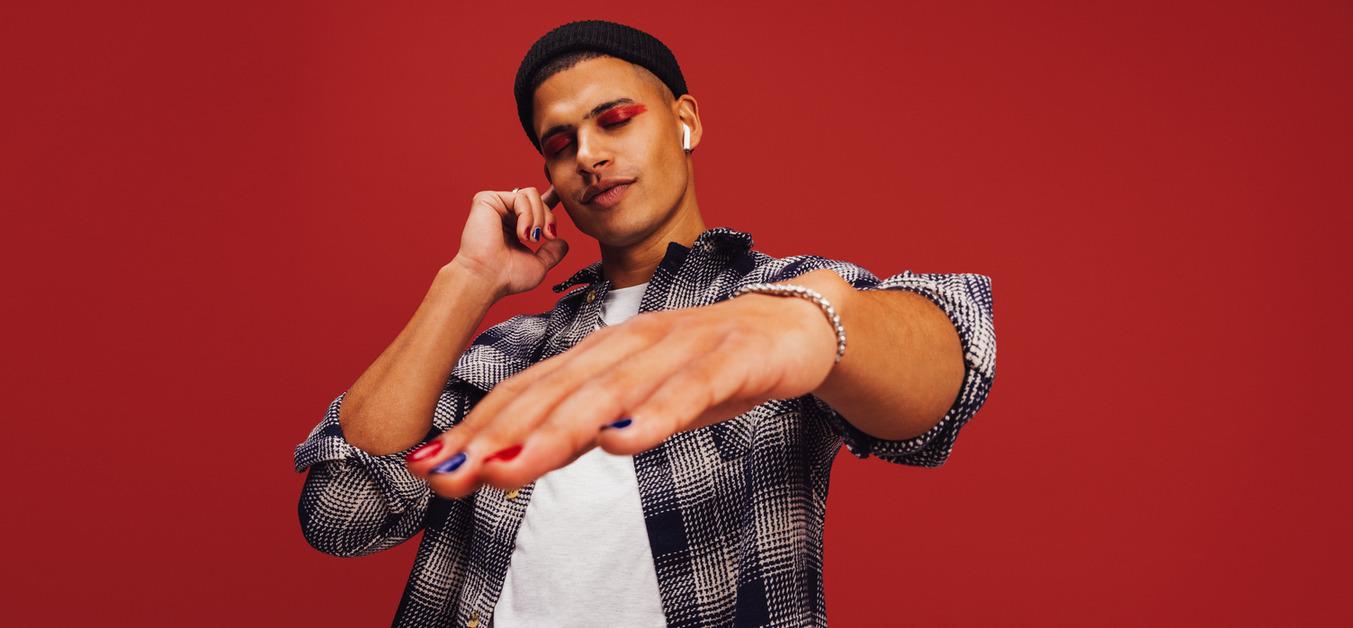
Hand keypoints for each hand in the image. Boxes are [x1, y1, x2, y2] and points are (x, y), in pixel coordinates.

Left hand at [404, 271, 848, 498]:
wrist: (791, 323)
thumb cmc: (705, 367)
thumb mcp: (638, 398)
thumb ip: (584, 425)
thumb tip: (513, 459)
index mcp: (600, 354)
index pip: (528, 393)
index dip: (477, 428)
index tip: (428, 464)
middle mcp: (628, 345)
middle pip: (554, 393)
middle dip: (495, 435)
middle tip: (447, 474)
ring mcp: (678, 348)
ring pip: (610, 392)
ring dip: (557, 430)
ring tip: (510, 468)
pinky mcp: (729, 360)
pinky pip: (690, 391)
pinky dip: (656, 414)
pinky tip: (626, 442)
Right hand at [452, 186, 567, 297]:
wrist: (487, 279)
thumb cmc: (507, 277)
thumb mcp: (538, 265)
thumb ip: (552, 252)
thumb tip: (563, 242)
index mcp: (514, 226)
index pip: (535, 206)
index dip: (551, 199)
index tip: (561, 198)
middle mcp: (504, 213)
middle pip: (538, 199)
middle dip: (548, 217)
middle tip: (546, 237)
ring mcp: (496, 205)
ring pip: (532, 194)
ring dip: (539, 218)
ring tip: (531, 238)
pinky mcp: (487, 200)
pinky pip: (520, 196)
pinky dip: (528, 215)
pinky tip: (522, 234)